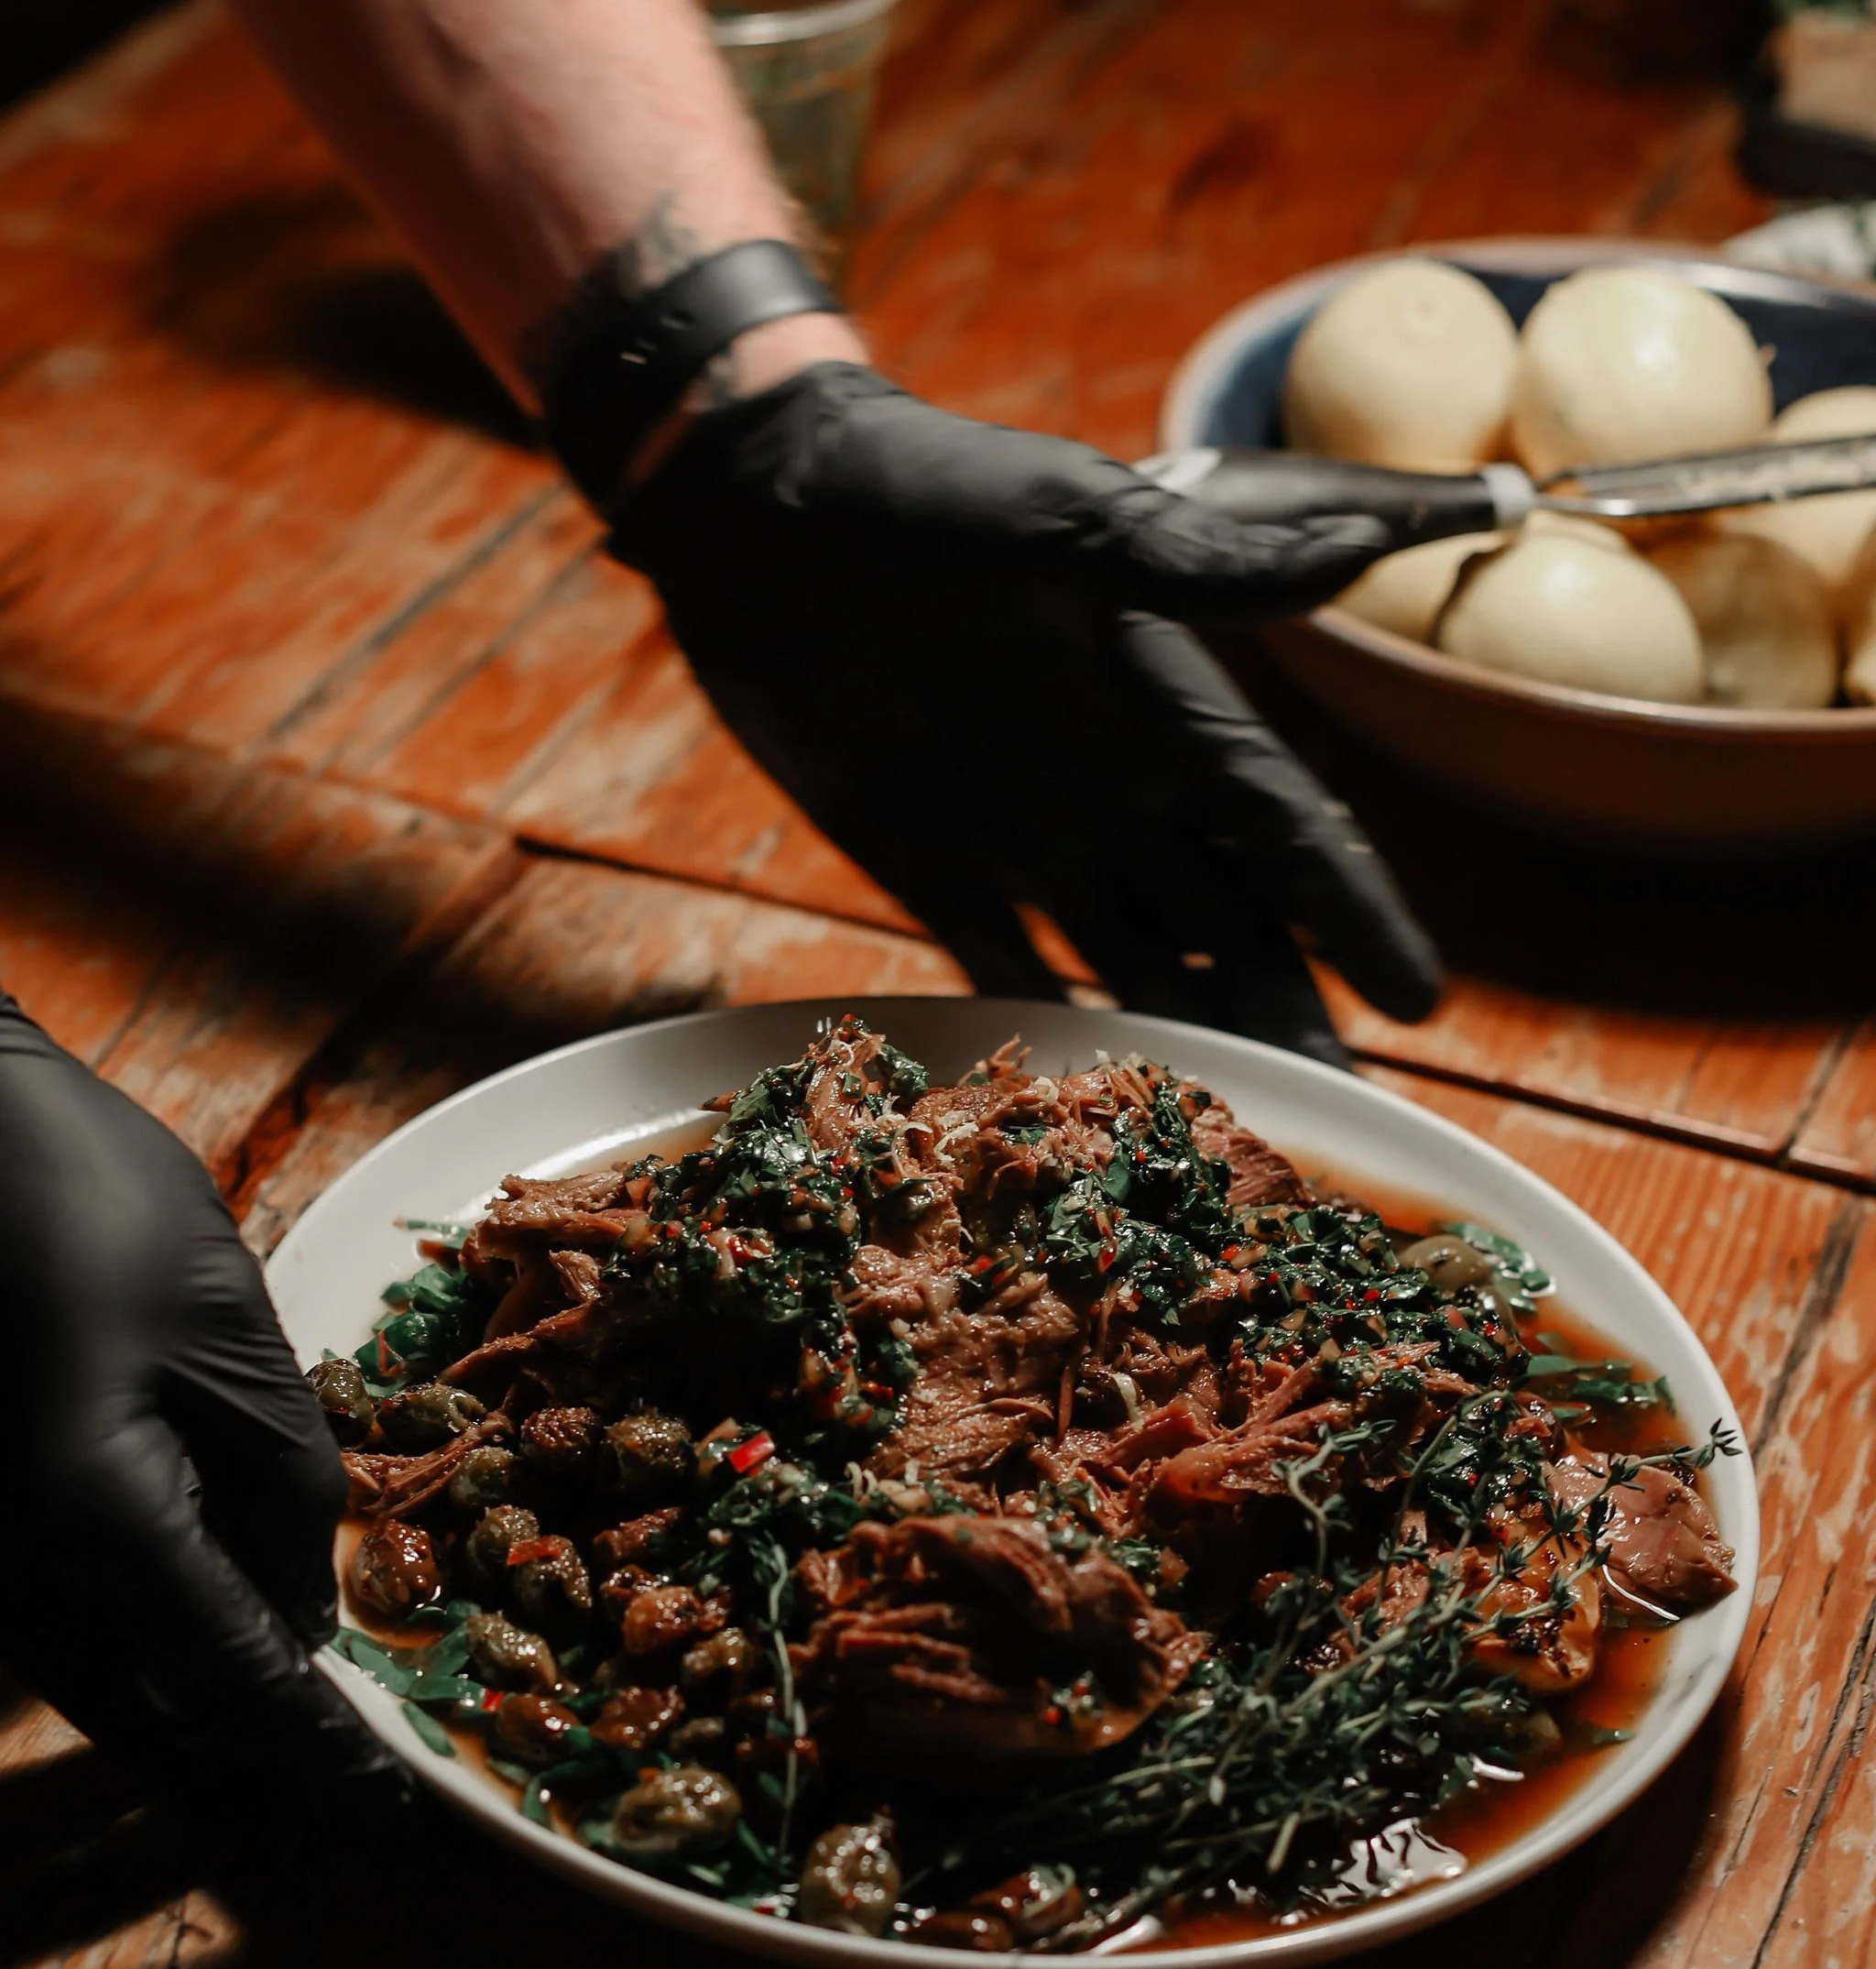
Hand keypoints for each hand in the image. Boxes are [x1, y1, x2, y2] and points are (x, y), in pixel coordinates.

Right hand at [0, 1001, 377, 1797]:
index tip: (381, 1799)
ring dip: (196, 1724)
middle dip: (254, 1761)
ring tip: (287, 1743)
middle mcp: (30, 1568)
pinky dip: (138, 1665)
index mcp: (103, 1526)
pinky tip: (203, 1648)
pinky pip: (61, 1633)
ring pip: (100, 1688)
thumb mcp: (229, 1338)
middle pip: (156, 1716)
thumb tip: (306, 1611)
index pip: (234, 1677)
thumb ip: (287, 1484)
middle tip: (344, 1794)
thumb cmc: (88, 1204)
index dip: (313, 1745)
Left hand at [613, 366, 1445, 1064]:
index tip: (1419, 1005)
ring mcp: (1025, 833)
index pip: (1289, 831)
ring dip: (1181, 1049)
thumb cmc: (922, 490)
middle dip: (1284, 1022)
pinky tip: (1079, 1116)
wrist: (756, 502)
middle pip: (1226, 931)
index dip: (1352, 915)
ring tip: (1225, 1149)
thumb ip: (1205, 563)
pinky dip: (1041, 1038)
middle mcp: (1115, 785)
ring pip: (1132, 968)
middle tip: (1332, 1128)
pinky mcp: (928, 863)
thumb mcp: (1069, 521)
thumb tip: (1358, 555)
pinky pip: (1004, 971)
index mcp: (1169, 710)